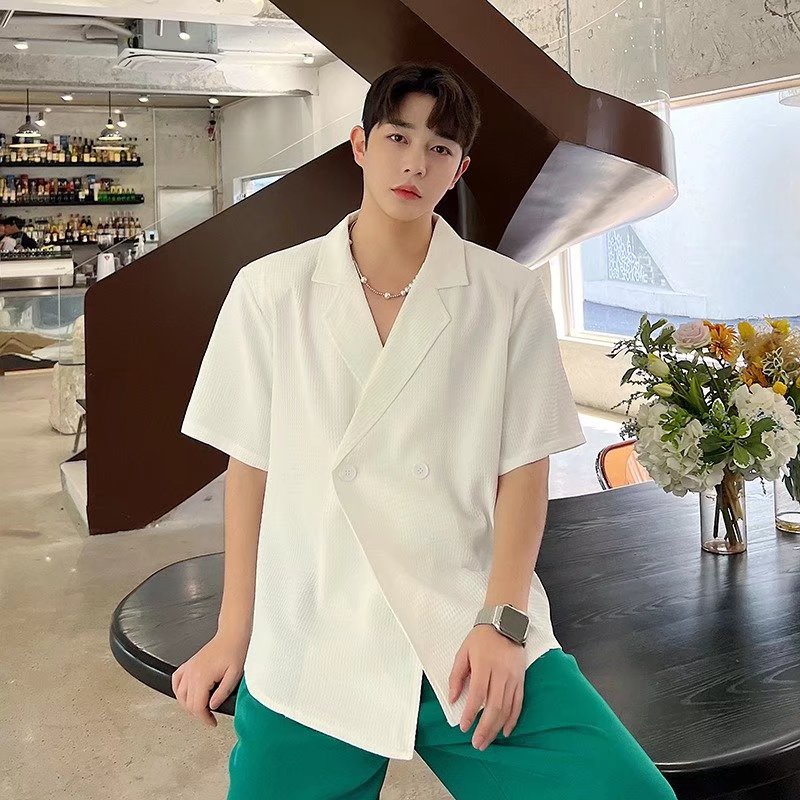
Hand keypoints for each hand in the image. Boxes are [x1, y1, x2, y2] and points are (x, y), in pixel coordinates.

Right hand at [171, 626, 249, 727]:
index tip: (212, 722)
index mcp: (202, 677)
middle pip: (188, 703)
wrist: (232, 635)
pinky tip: (185, 694)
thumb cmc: (235, 651)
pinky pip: (176, 681)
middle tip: (209, 717)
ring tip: (201, 708)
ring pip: (179, 695)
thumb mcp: (234, 675)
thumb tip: (213, 706)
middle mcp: (192, 673)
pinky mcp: (189, 664)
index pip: (197, 707)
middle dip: (198, 714)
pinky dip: (178, 691)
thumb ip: (223, 693)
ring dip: (188, 705)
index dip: (205, 719)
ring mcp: (189, 668)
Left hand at [448, 624, 524, 750]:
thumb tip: (453, 698)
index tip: (464, 727)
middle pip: (494, 706)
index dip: (471, 713)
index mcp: (483, 665)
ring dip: (497, 727)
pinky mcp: (521, 679)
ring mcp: (513, 677)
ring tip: (487, 741)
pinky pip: (518, 703)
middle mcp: (500, 673)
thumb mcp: (463, 651)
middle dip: (485, 728)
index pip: (478, 694)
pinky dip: (513, 719)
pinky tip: (506, 731)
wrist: (505, 623)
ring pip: (507, 708)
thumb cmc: (481, 638)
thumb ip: (456, 675)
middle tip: (477, 743)